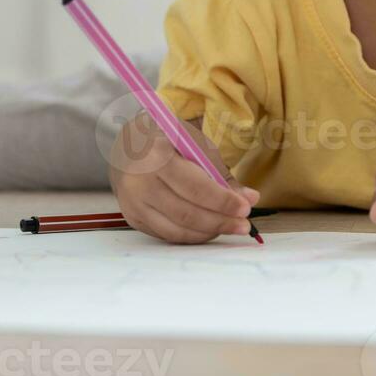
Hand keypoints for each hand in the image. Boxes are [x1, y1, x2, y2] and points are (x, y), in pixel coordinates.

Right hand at [108, 111, 259, 243]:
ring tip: (230, 227)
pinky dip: (192, 235)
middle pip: (186, 213)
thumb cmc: (166, 139)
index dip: (222, 201)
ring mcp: (133, 203)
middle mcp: (139, 183)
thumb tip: (249, 198)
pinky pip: (167, 234)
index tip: (246, 208)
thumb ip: (219, 172)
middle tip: (244, 225)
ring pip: (177, 229)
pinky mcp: (133, 217)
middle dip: (220, 221)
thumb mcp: (194, 143)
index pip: (194, 187)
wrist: (126, 145)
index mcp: (155, 157)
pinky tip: (209, 229)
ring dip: (209, 232)